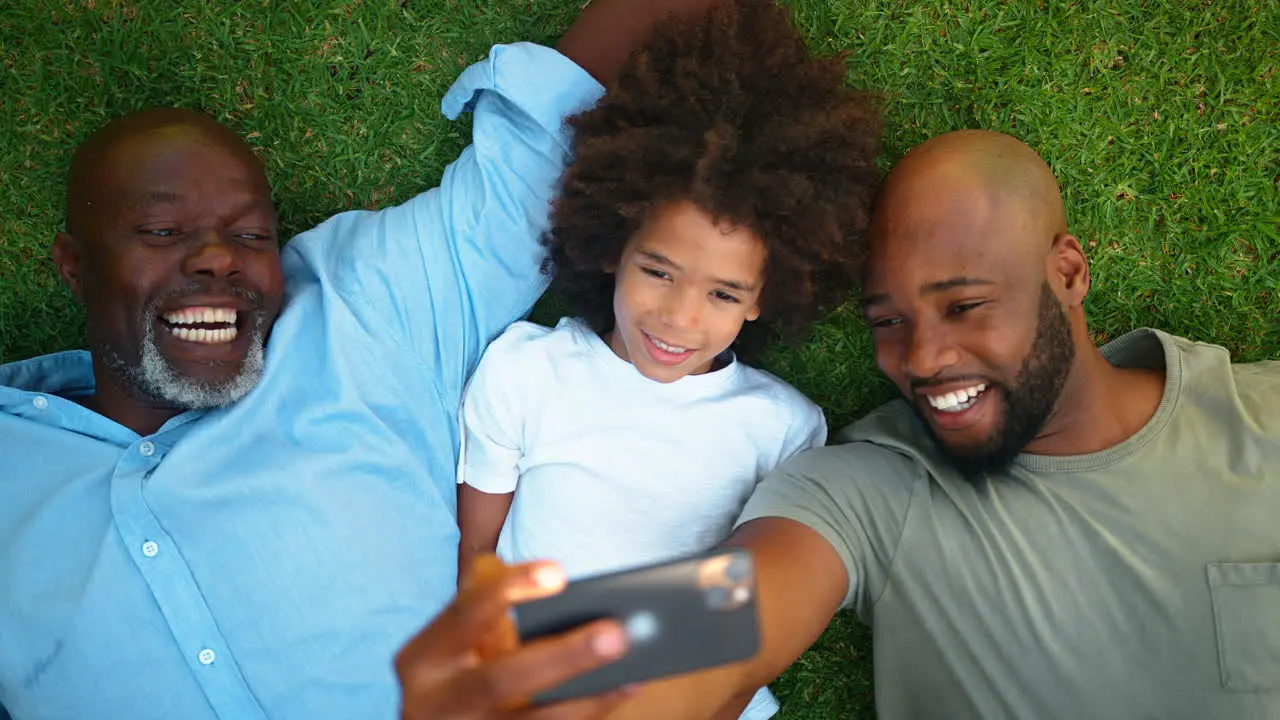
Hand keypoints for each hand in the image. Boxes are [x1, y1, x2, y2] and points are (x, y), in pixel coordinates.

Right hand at [397, 556, 631, 718]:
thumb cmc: (451, 672)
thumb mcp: (451, 641)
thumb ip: (487, 608)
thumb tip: (562, 584)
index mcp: (423, 658)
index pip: (466, 613)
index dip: (510, 589)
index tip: (559, 573)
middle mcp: (436, 702)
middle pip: (501, 680)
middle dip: (562, 657)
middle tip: (616, 635)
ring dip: (588, 699)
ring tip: (632, 670)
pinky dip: (587, 713)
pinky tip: (619, 691)